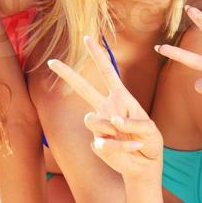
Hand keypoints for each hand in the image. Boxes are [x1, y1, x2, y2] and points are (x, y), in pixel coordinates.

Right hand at [47, 36, 162, 180]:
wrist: (145, 164)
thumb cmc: (149, 141)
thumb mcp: (150, 128)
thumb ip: (133, 122)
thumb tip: (111, 121)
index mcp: (120, 96)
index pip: (107, 71)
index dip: (98, 55)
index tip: (87, 38)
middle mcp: (106, 108)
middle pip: (84, 88)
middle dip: (67, 74)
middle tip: (52, 61)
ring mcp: (100, 126)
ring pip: (92, 119)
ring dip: (113, 130)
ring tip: (129, 138)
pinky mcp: (98, 144)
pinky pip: (104, 143)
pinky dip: (122, 148)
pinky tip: (131, 149)